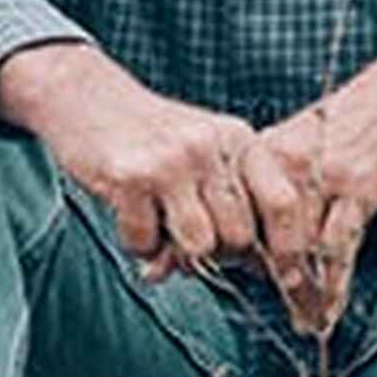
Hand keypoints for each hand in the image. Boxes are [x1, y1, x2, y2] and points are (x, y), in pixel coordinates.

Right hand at [0, 41, 266, 281]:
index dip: (291, 249)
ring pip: (200, 246)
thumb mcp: (205, 153)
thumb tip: (262, 272)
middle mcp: (211, 147)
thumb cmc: (152, 136)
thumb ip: (234, 203)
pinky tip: (130, 215)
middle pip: (240, 236)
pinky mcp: (130, 177)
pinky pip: (147, 244)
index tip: (291, 280)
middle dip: (221, 254)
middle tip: (193, 237)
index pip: (283, 202)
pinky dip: (139, 244)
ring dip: (179, 252)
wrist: (86, 97)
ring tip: (161, 227)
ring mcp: (171, 161)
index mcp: (239, 139)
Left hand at [249, 40, 376, 334]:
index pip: (234, 218)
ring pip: (297, 249)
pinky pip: (336, 249)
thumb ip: (277, 190)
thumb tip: (257, 250)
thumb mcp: (303, 146)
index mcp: (259, 151)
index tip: (243, 285)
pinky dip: (332, 286)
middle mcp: (280, 162)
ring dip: (302, 293)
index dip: (235, 257)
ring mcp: (318, 175)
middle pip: (261, 237)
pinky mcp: (356, 187)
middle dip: (272, 281)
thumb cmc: (356, 122)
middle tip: (284, 312)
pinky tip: (330, 309)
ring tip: (307, 322)